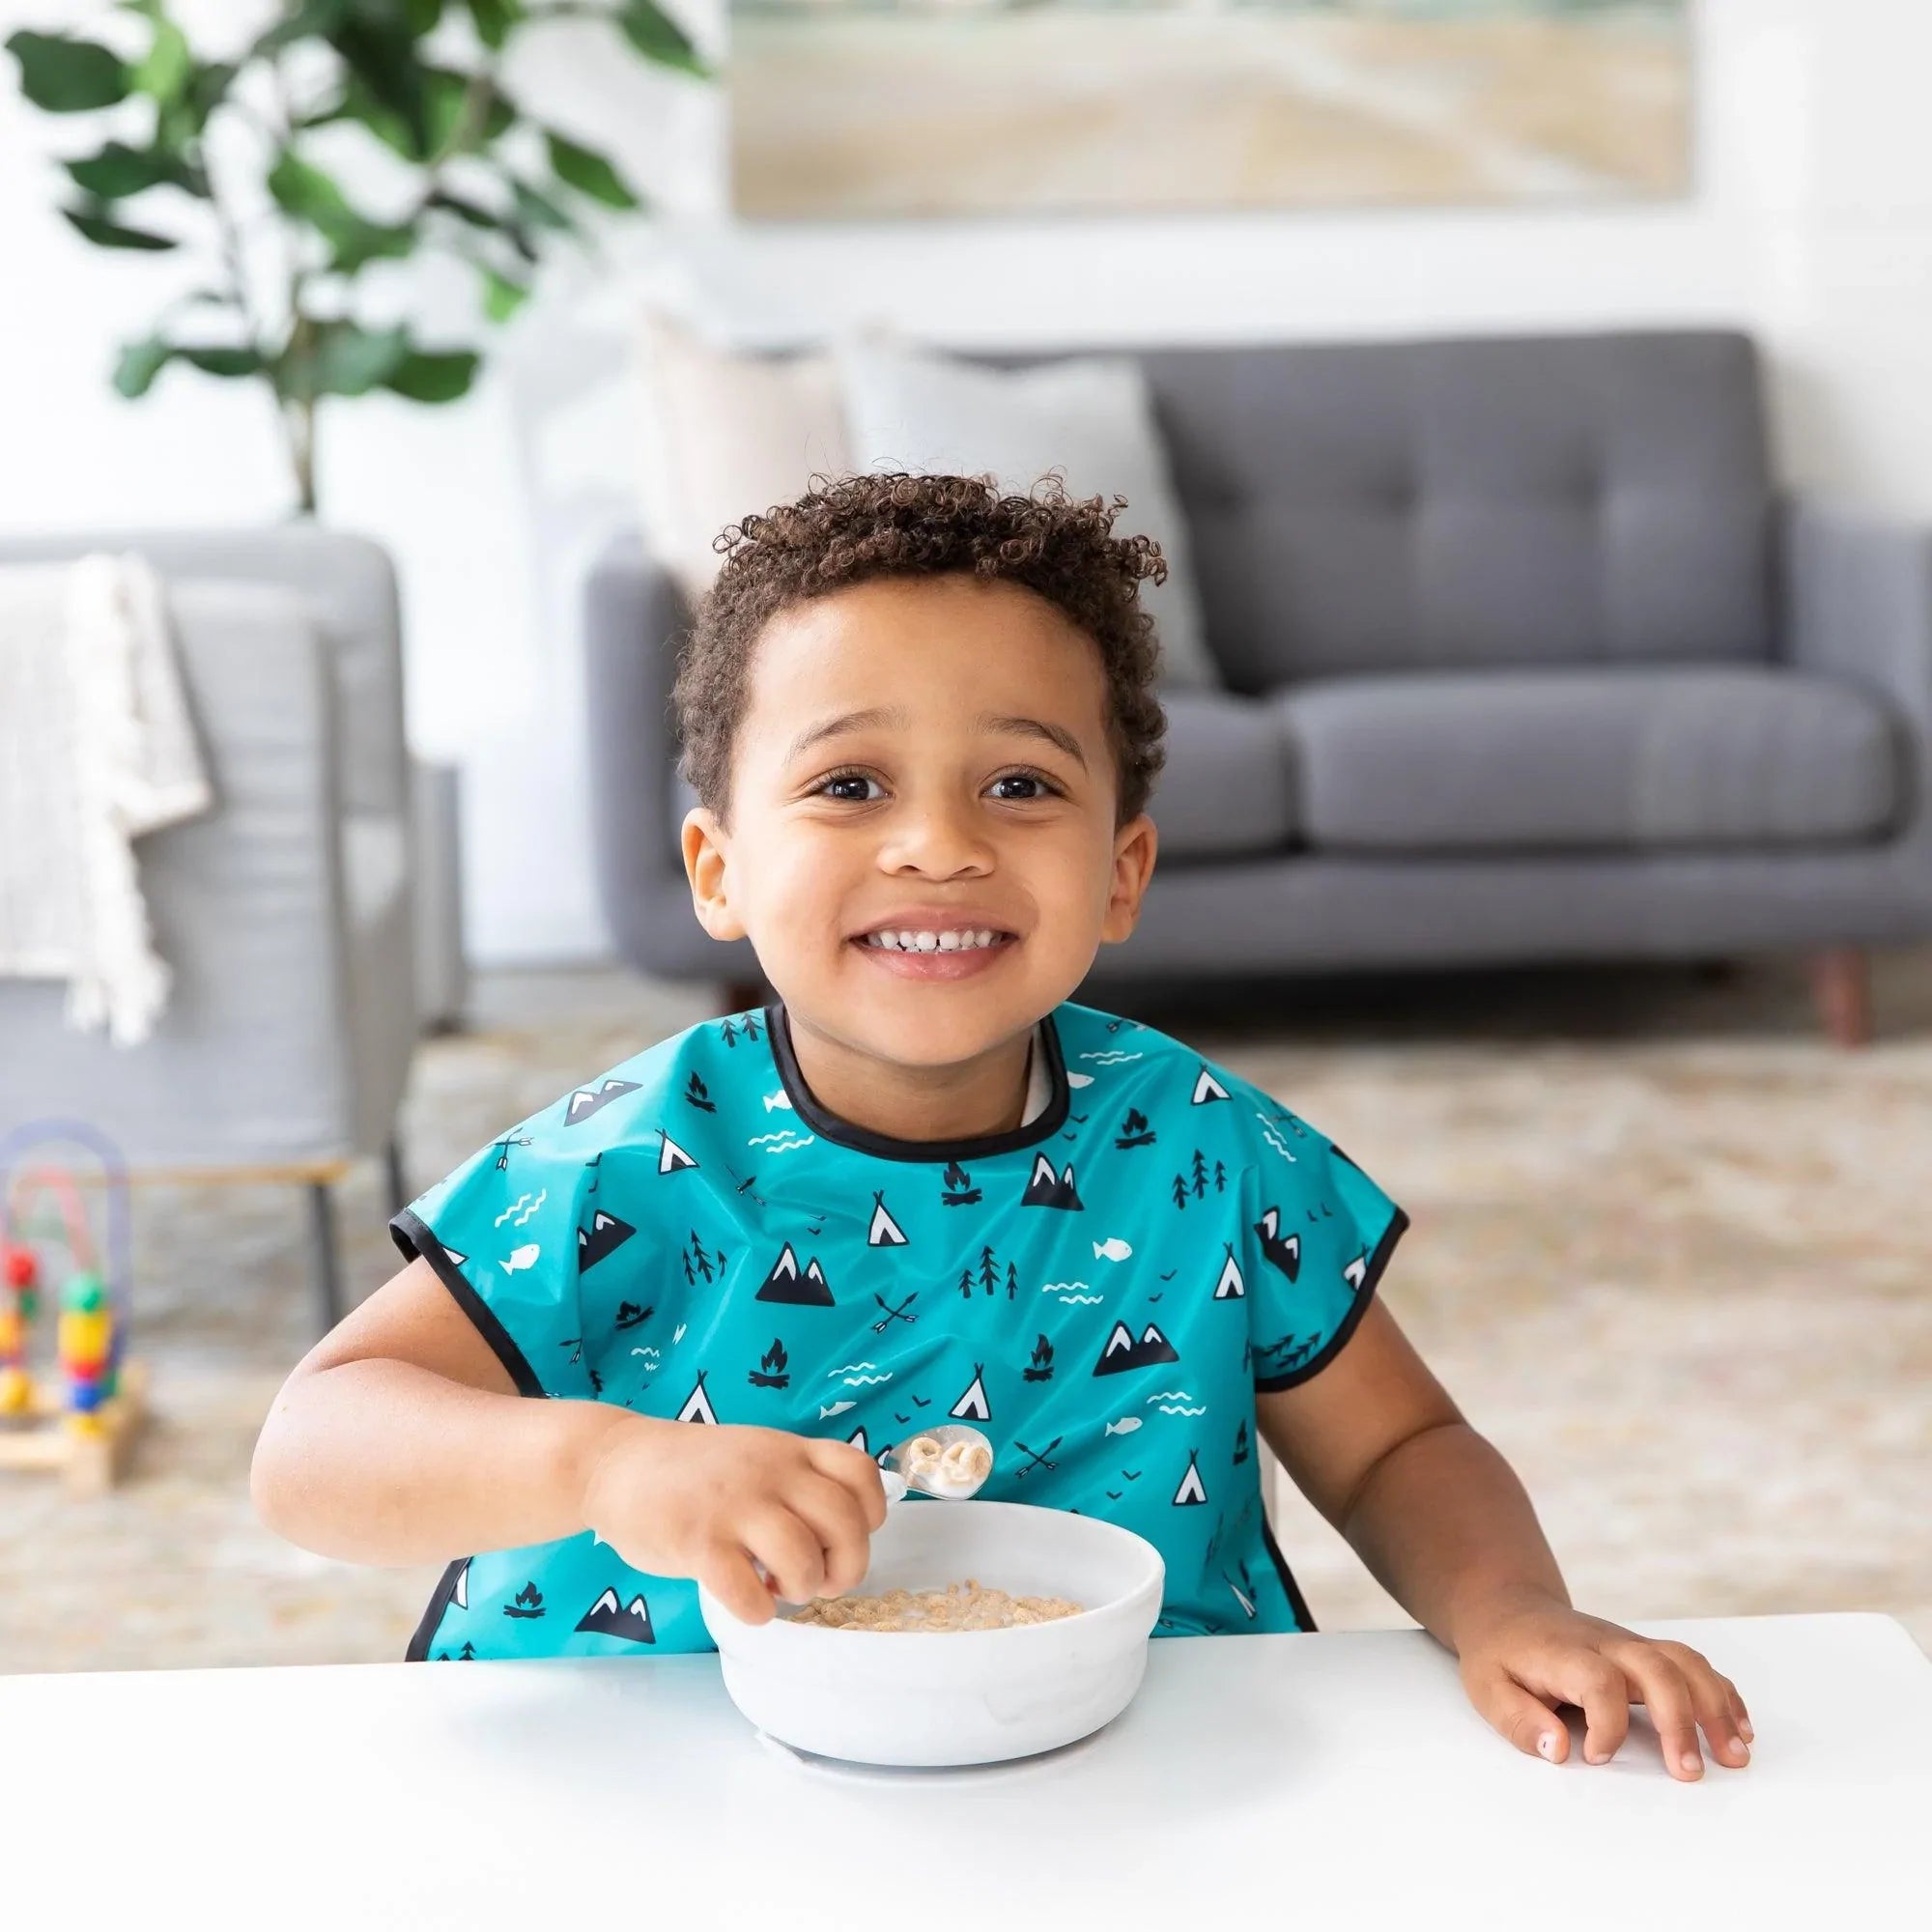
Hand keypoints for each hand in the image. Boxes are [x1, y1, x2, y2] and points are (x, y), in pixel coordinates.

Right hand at [578, 1415, 886, 1624]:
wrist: (614, 1464)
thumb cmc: (692, 1471)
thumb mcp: (754, 1455)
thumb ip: (795, 1482)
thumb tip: (839, 1537)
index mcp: (788, 1450)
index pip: (859, 1472)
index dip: (869, 1513)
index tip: (847, 1535)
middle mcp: (769, 1472)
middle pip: (844, 1522)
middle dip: (846, 1565)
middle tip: (822, 1581)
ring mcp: (733, 1505)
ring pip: (802, 1557)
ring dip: (801, 1588)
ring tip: (780, 1588)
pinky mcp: (696, 1541)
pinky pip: (746, 1591)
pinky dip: (757, 1610)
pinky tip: (747, 1602)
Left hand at [1455, 1593, 1754, 1780]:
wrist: (1509, 1608)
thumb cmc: (1501, 1654)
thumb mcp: (1487, 1688)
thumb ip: (1519, 1720)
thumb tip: (1559, 1751)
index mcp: (1565, 1654)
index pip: (1599, 1682)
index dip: (1605, 1724)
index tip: (1595, 1756)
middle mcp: (1606, 1644)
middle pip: (1657, 1668)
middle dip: (1680, 1720)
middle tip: (1689, 1772)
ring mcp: (1630, 1644)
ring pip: (1685, 1662)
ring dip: (1715, 1707)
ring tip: (1734, 1756)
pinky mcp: (1645, 1651)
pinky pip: (1693, 1664)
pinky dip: (1722, 1693)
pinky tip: (1739, 1729)